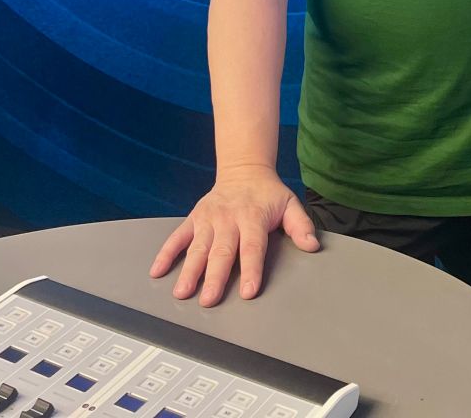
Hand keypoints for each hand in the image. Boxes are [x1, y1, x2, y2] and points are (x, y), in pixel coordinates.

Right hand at [148, 166, 319, 306]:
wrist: (244, 169)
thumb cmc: (268, 193)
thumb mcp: (290, 204)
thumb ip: (301, 225)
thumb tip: (312, 245)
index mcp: (253, 216)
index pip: (253, 247)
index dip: (251, 270)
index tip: (248, 291)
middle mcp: (229, 218)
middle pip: (222, 251)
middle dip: (215, 277)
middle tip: (209, 300)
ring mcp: (209, 219)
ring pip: (198, 247)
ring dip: (189, 270)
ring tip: (182, 292)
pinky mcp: (194, 218)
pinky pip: (178, 236)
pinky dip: (167, 253)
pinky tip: (158, 271)